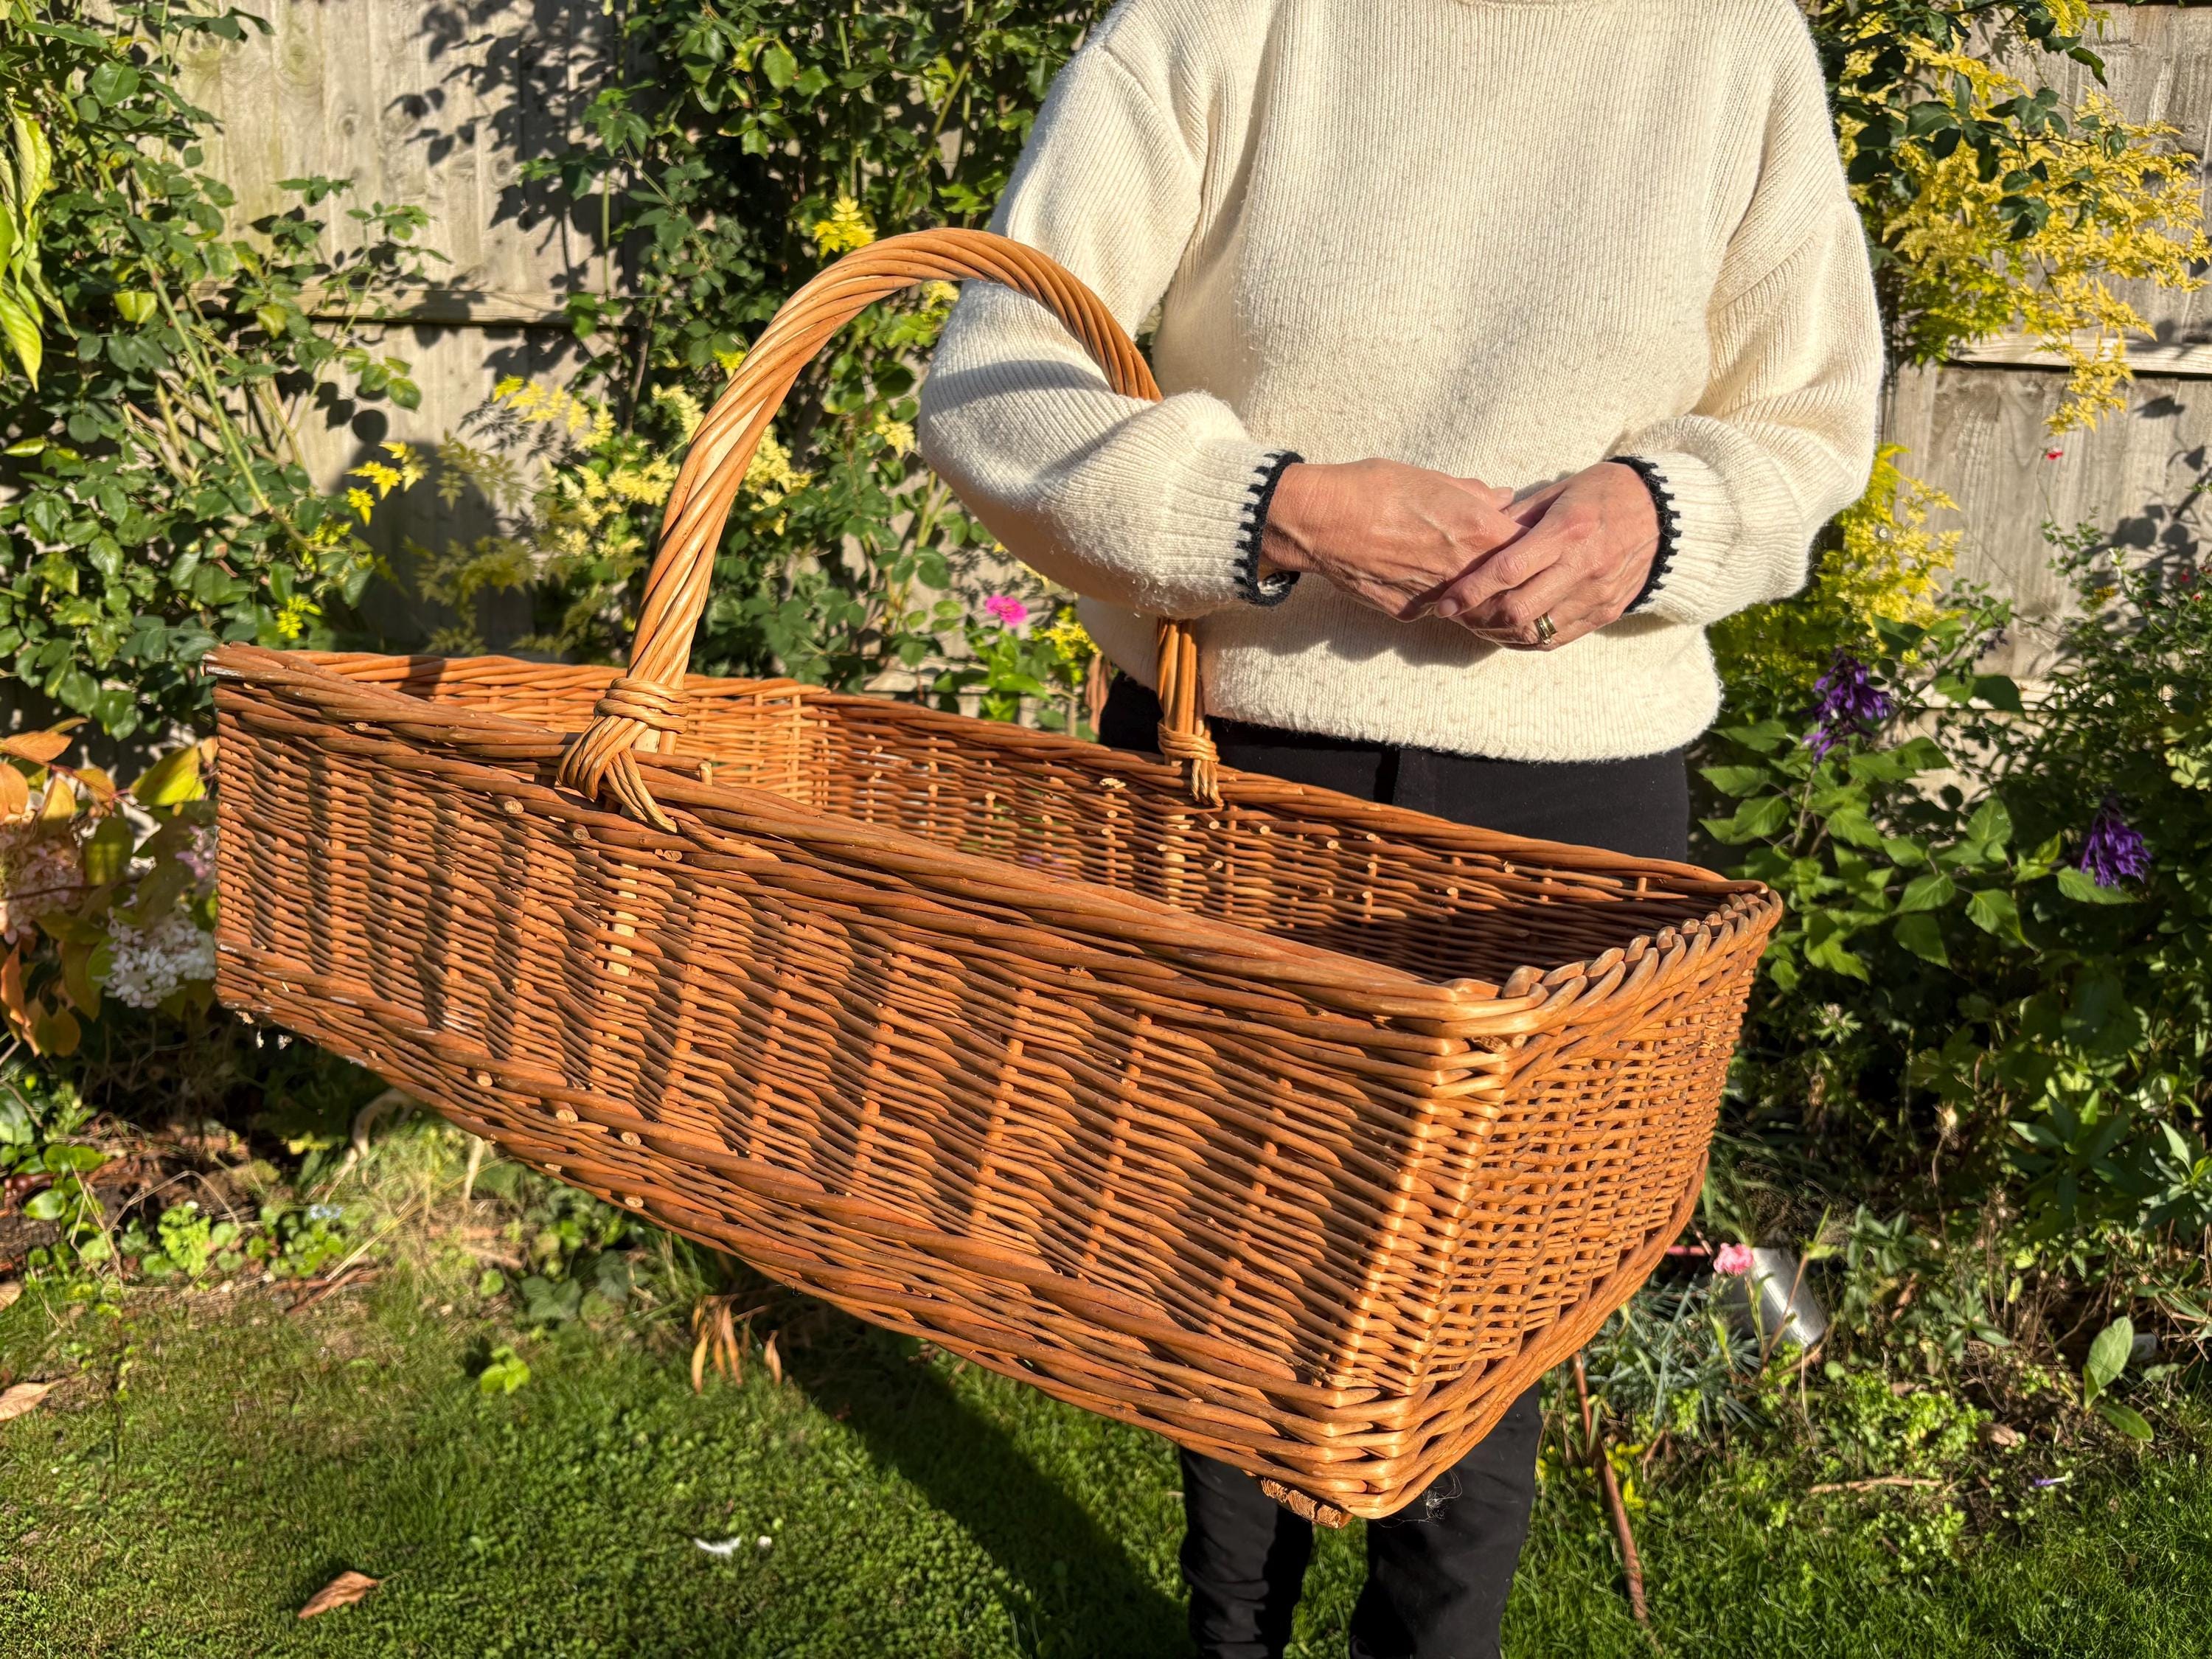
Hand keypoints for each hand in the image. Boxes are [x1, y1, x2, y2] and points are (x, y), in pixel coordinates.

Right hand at [1260, 459, 1522, 621]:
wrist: (1321, 519)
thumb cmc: (1374, 488)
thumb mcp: (1432, 479)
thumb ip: (1475, 494)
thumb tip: (1502, 497)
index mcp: (1478, 529)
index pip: (1529, 548)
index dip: (1530, 544)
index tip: (1525, 540)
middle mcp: (1464, 568)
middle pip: (1505, 583)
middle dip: (1505, 575)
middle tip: (1496, 564)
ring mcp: (1437, 595)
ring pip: (1471, 601)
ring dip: (1472, 590)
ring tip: (1457, 570)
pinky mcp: (1409, 611)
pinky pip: (1434, 607)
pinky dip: (1434, 596)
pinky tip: (1415, 575)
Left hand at [1430, 462, 1659, 649]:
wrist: (1666, 513)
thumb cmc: (1602, 493)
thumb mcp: (1558, 492)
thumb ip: (1516, 517)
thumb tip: (1474, 538)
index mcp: (1567, 531)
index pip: (1509, 570)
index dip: (1471, 590)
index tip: (1445, 603)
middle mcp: (1583, 567)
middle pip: (1519, 610)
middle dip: (1479, 618)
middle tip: (1457, 615)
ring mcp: (1597, 594)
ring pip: (1535, 632)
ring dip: (1499, 633)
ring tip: (1477, 623)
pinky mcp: (1606, 612)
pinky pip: (1557, 639)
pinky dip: (1526, 641)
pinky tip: (1508, 631)